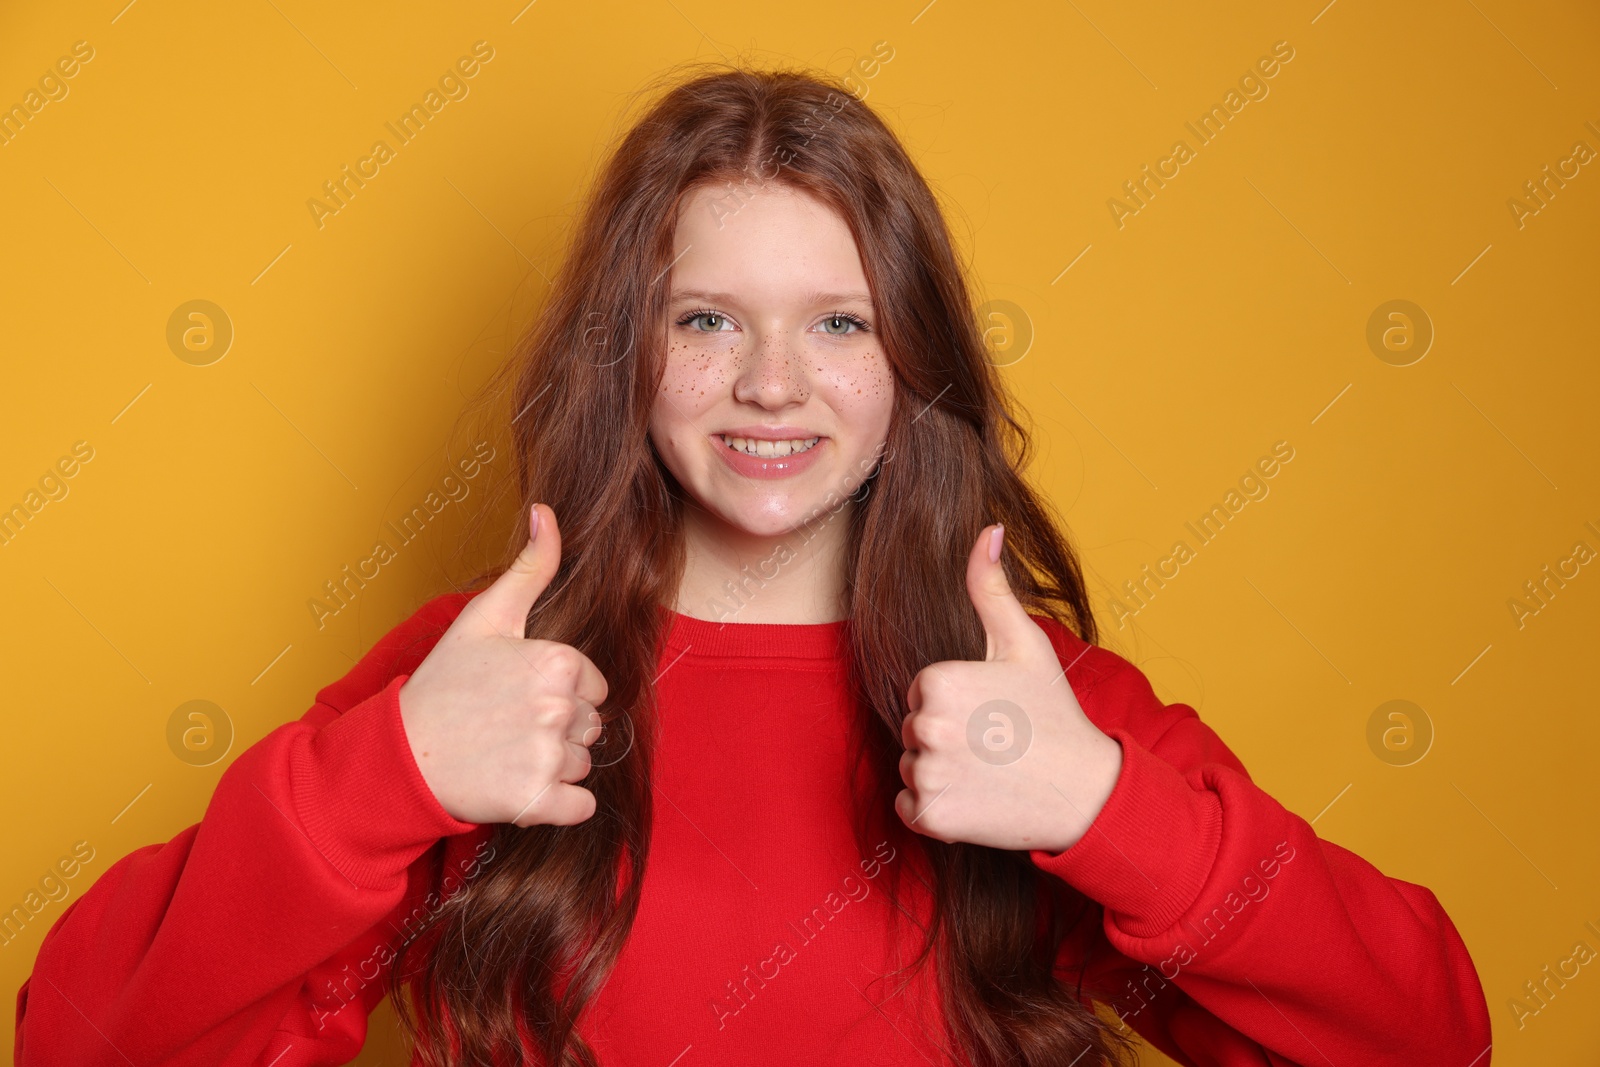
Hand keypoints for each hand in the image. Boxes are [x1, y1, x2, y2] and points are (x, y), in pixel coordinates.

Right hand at [399, 503, 608, 827]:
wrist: (399, 753)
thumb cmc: (444, 684)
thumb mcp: (485, 617)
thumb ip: (530, 568)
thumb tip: (546, 512)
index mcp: (557, 662)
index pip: (593, 685)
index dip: (560, 693)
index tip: (517, 695)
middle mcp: (559, 708)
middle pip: (590, 725)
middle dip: (558, 729)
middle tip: (506, 726)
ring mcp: (548, 757)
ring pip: (584, 765)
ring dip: (553, 766)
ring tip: (504, 753)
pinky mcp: (537, 802)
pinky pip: (581, 806)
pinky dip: (558, 804)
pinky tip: (519, 786)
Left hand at [895, 524, 1123, 852]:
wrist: (1085, 793)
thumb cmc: (1054, 715)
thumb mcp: (1024, 645)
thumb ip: (991, 588)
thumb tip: (987, 530)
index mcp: (938, 680)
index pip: (920, 690)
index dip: (957, 702)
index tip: (993, 713)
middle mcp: (925, 726)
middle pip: (912, 729)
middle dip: (946, 737)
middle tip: (995, 745)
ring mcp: (928, 774)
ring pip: (910, 767)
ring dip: (941, 773)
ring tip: (989, 772)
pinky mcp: (932, 817)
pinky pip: (909, 807)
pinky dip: (935, 809)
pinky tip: (976, 800)